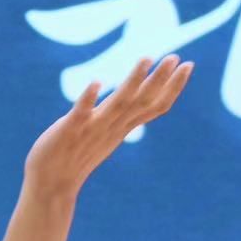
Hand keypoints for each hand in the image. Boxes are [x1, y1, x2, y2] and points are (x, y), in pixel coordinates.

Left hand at [23, 54, 193, 204]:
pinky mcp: (70, 131)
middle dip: (160, 79)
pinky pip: (81, 113)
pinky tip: (96, 81)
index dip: (172, 87)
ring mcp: (92, 129)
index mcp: (122, 127)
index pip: (154, 106)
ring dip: (133, 81)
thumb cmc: (77, 156)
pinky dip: (89, 98)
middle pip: (142, 102)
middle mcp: (112, 127)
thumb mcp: (106, 134)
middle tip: (176, 56)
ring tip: (146, 58)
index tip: (188, 65)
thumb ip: (121, 118)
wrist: (52, 184)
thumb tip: (135, 100)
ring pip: (118, 104)